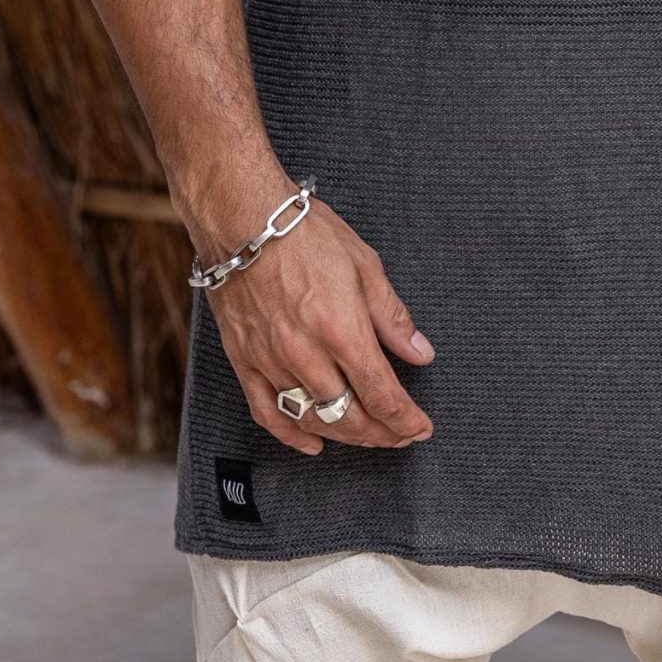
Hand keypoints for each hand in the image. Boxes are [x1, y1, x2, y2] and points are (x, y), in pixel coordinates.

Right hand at [204, 193, 435, 454]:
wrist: (241, 219)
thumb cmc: (304, 234)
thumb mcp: (364, 265)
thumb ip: (392, 317)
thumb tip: (420, 353)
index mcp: (341, 329)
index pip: (381, 394)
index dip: (405, 419)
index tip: (420, 427)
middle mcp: (306, 353)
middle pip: (349, 416)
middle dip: (381, 433)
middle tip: (400, 435)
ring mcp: (271, 361)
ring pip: (312, 419)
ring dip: (345, 435)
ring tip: (367, 435)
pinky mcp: (244, 361)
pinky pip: (267, 412)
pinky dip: (291, 435)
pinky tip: (312, 442)